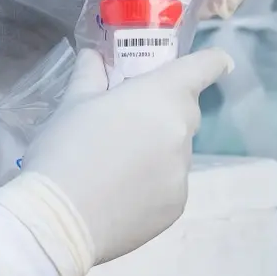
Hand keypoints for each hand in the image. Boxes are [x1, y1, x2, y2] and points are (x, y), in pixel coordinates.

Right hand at [0, 48, 231, 275]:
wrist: (59, 218)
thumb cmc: (64, 149)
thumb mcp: (73, 104)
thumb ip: (91, 75)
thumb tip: (94, 57)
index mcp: (161, 95)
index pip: (205, 67)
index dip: (212, 62)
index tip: (218, 63)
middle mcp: (182, 131)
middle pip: (186, 111)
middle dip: (165, 110)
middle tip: (129, 120)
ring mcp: (183, 171)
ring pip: (177, 151)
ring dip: (158, 150)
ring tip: (116, 166)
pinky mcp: (177, 205)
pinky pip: (170, 184)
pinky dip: (153, 184)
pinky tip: (121, 194)